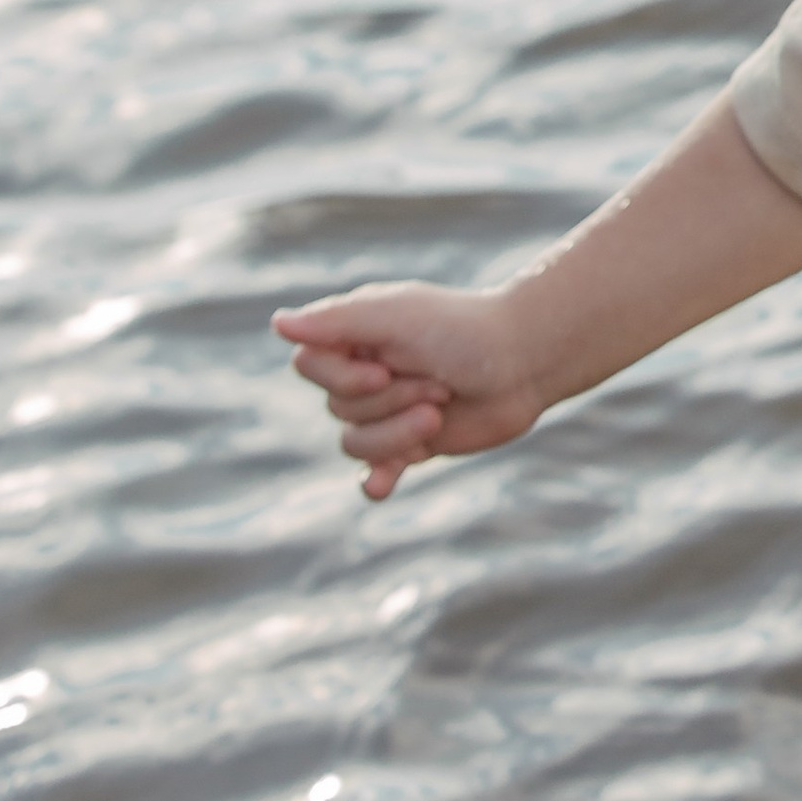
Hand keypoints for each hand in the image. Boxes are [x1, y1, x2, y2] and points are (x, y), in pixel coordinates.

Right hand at [271, 280, 541, 502]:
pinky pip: (376, 473)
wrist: (525, 361)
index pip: (309, 365)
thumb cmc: (462, 328)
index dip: (342, 377)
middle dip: (389, 401)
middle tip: (438, 383)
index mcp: (356, 336)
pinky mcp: (412, 444)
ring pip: (354, 445)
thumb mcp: (397, 315)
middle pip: (337, 409)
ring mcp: (388, 412)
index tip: (384, 368)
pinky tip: (382, 486)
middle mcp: (365, 374)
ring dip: (398, 433)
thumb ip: (336, 321)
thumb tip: (276, 323)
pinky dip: (377, 480)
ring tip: (440, 409)